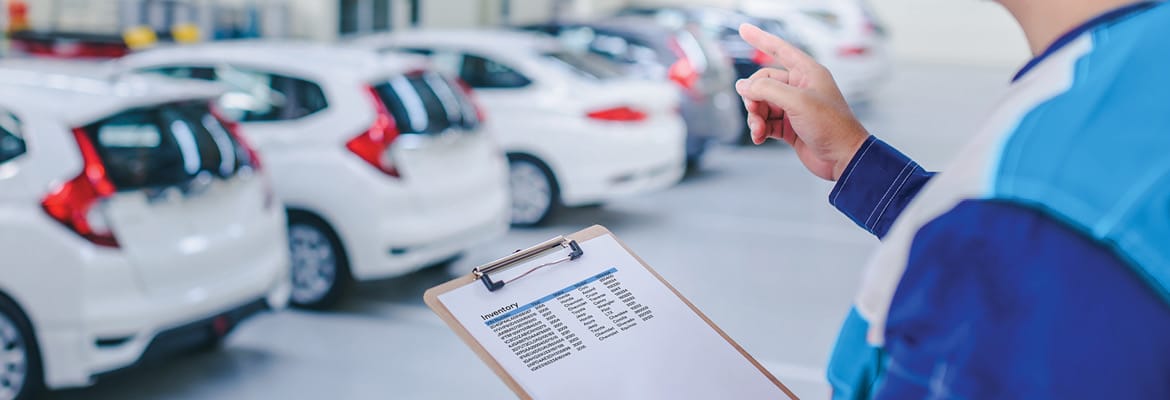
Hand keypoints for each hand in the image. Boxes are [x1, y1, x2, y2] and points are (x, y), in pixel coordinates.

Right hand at [735, 23, 869, 180]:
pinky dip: (759, 129)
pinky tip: (759, 137)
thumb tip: (743, 86)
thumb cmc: (831, 126)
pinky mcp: (790, 127)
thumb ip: (767, 89)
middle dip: (754, 97)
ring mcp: (794, 108)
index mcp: (808, 73)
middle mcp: (800, 87)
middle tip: (754, 111)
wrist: (843, 158)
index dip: (760, 39)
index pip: (780, 49)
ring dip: (755, 117)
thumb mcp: (798, 102)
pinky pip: (766, 122)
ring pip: (762, 104)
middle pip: (764, 82)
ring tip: (758, 130)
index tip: (743, 29)